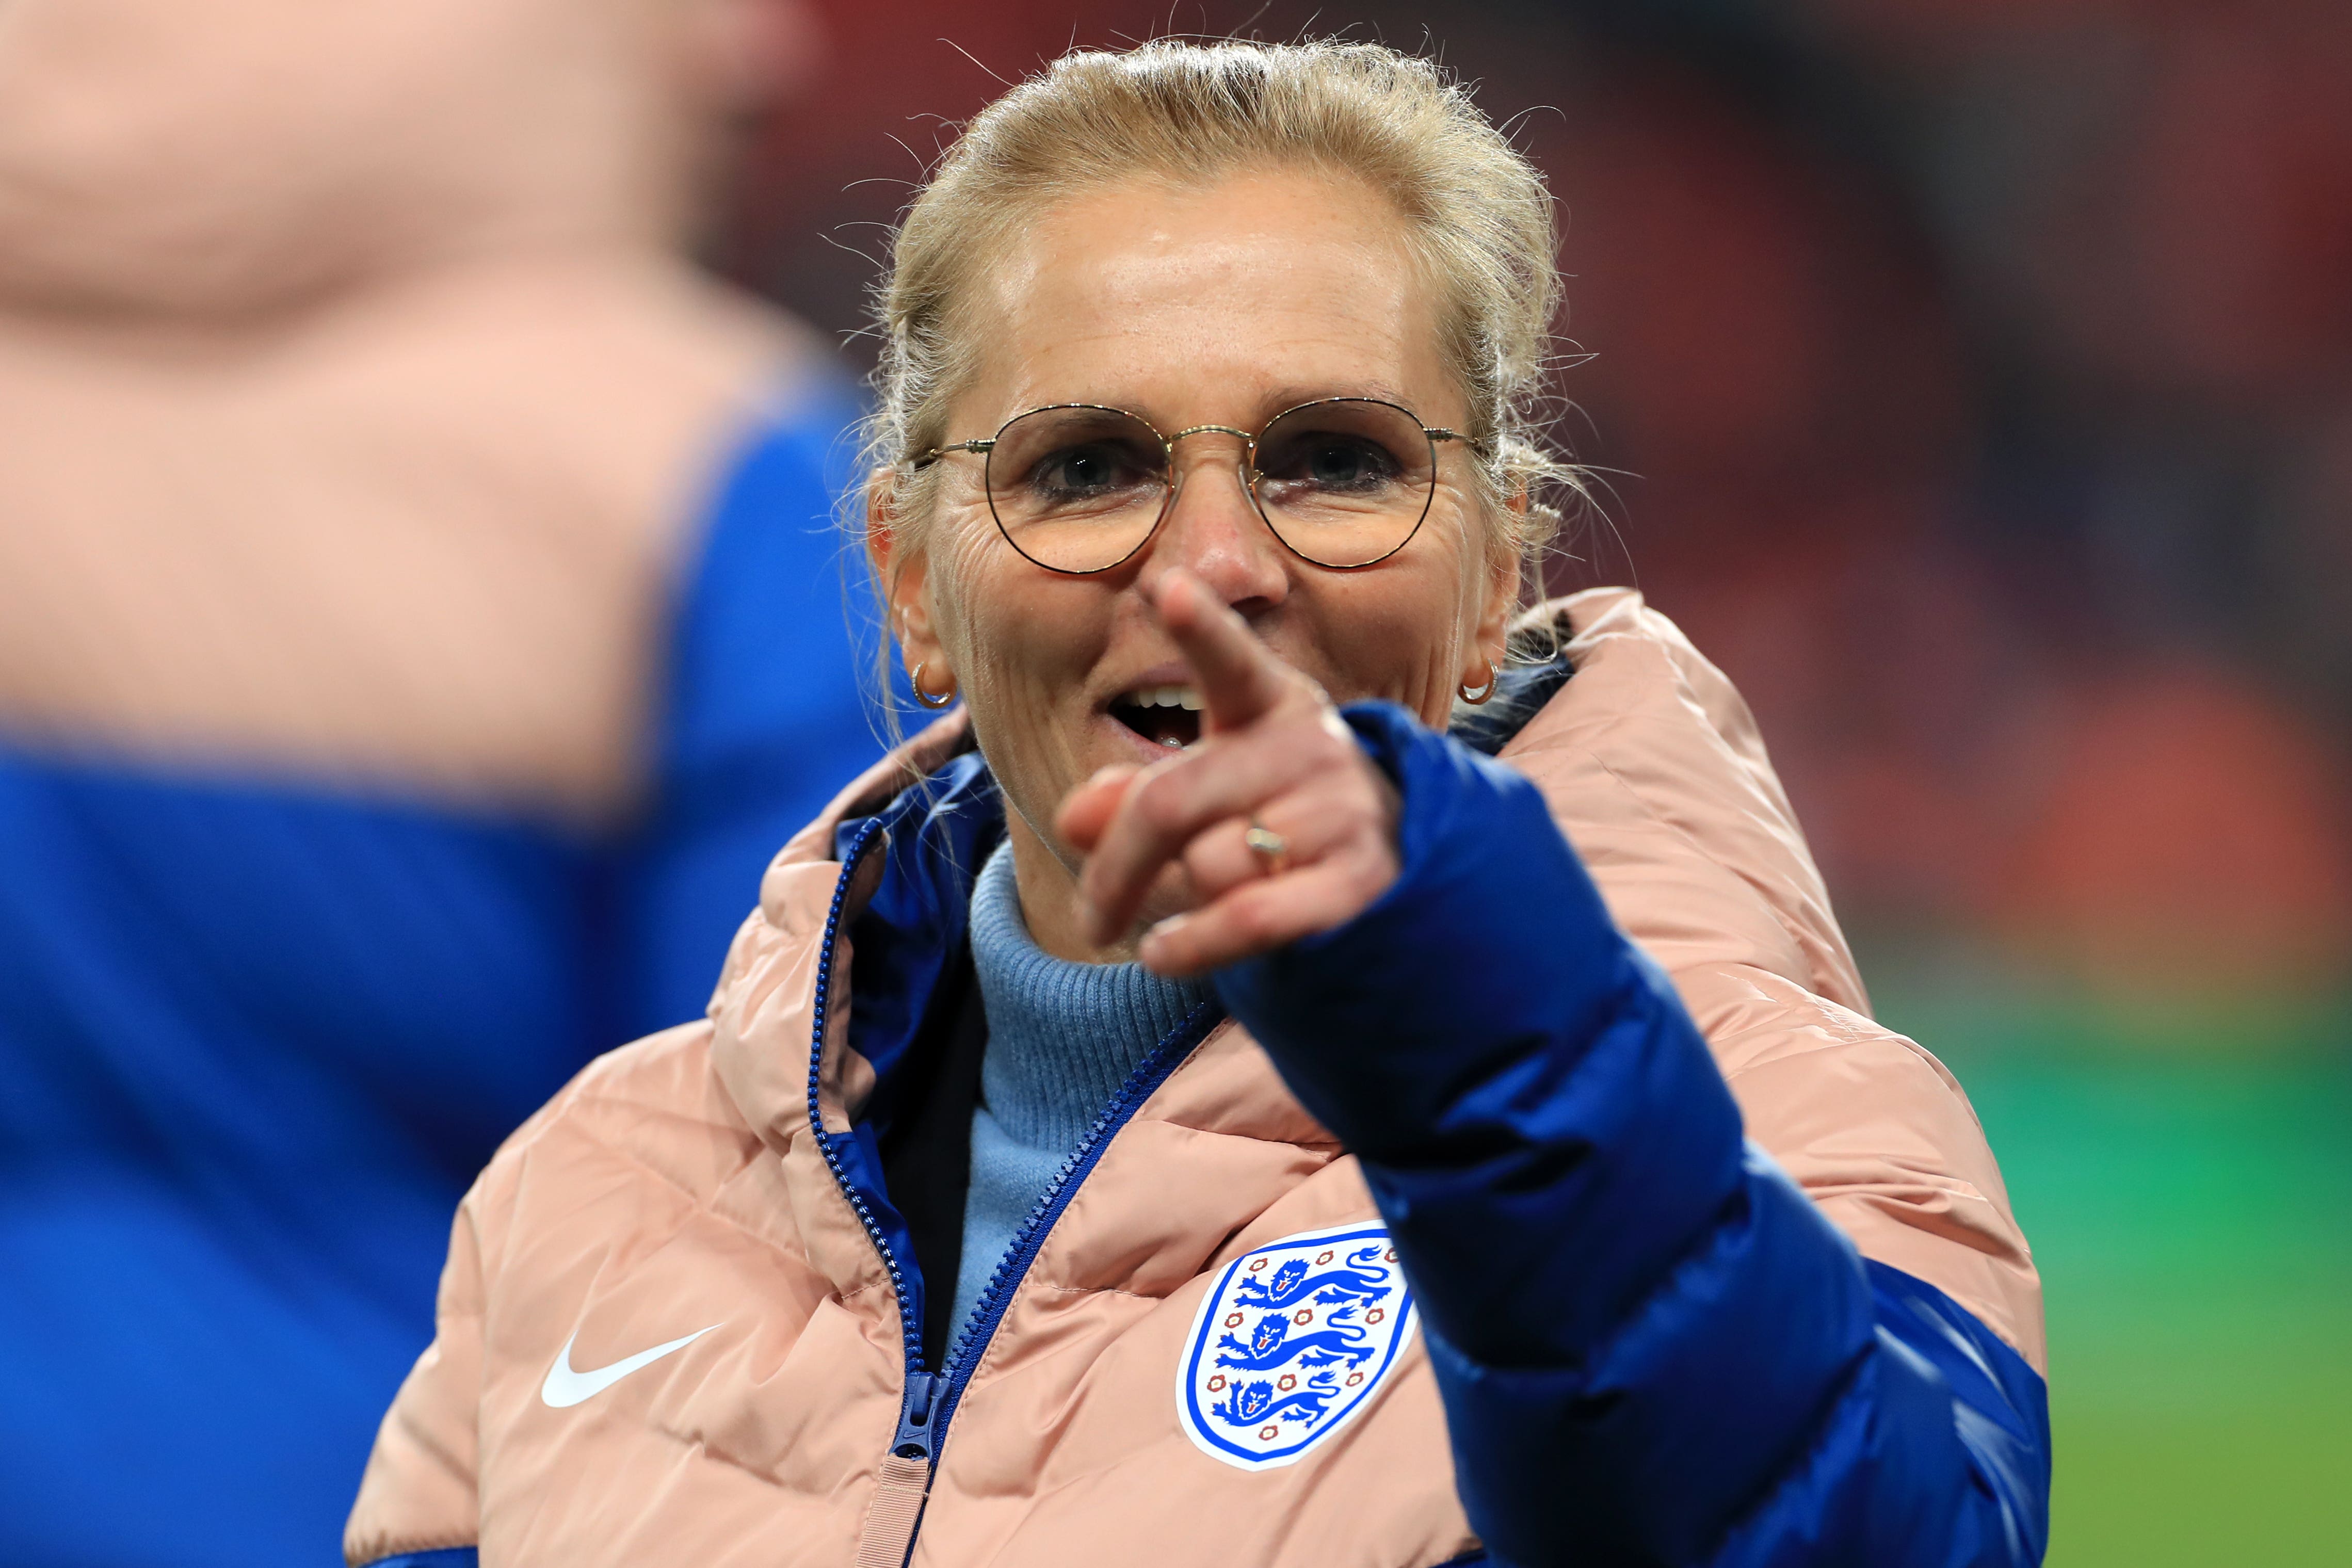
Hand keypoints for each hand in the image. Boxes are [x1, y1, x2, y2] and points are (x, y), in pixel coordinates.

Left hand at [1057, 569, 1402, 976]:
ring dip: (1179, 904)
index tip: (1169, 588)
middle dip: (1114, 869)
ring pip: (1208, 864)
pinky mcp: (1357, 882)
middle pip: (1171, 801)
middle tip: (1091, 918)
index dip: (1201, 627)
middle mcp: (1312, 746)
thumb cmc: (1277, 826)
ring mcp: (1342, 812)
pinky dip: (1190, 946)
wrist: (1395, 879)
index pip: (1231, 661)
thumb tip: (1073, 818)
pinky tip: (1163, 954)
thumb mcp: (1208, 797)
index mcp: (1273, 703)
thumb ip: (1133, 802)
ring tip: (1190, 914)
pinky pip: (1245, 918)